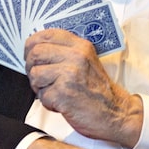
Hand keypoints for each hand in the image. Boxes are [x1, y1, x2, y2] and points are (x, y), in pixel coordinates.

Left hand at [25, 28, 142, 147]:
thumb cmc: (99, 91)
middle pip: (35, 53)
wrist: (116, 113)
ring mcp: (69, 75)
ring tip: (55, 92)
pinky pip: (41, 95)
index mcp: (80, 46)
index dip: (32, 45)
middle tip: (42, 78)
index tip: (32, 54)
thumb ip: (66, 52)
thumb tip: (36, 49)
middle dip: (32, 68)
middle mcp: (75, 57)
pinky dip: (48, 103)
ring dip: (40, 88)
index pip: (46, 35)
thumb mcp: (87, 62)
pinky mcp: (64, 94)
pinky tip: (61, 103)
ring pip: (35, 75)